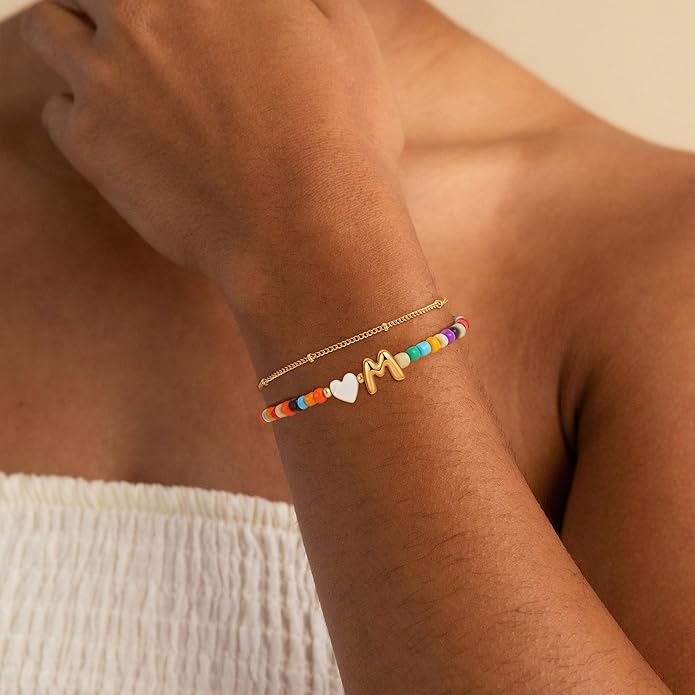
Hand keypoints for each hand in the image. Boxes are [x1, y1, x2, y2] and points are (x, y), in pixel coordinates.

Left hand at [20, 0, 402, 284]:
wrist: (306, 228)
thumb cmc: (340, 135)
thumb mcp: (345, 33)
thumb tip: (277, 4)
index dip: (174, 4)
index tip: (187, 18)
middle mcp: (140, 9)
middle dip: (114, 4)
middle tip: (143, 32)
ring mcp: (104, 75)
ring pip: (46, 27)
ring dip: (73, 37)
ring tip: (112, 71)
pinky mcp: (91, 143)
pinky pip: (57, 109)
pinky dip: (78, 113)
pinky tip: (117, 131)